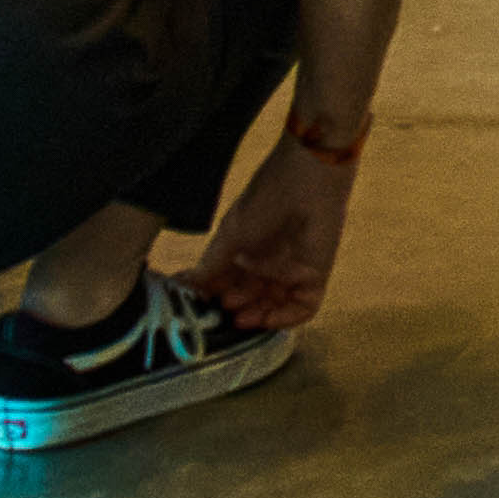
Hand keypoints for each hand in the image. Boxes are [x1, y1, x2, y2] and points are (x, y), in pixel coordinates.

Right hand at [198, 130, 359, 329]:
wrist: (308, 178)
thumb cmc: (265, 199)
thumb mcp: (230, 235)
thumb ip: (210, 265)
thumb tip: (183, 287)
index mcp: (247, 252)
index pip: (227, 285)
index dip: (213, 299)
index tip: (197, 309)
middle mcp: (268, 265)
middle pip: (250, 299)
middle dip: (234, 310)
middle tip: (221, 314)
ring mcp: (292, 272)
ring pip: (273, 306)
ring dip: (256, 316)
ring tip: (238, 318)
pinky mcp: (316, 275)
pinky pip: (303, 307)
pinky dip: (285, 318)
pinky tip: (265, 319)